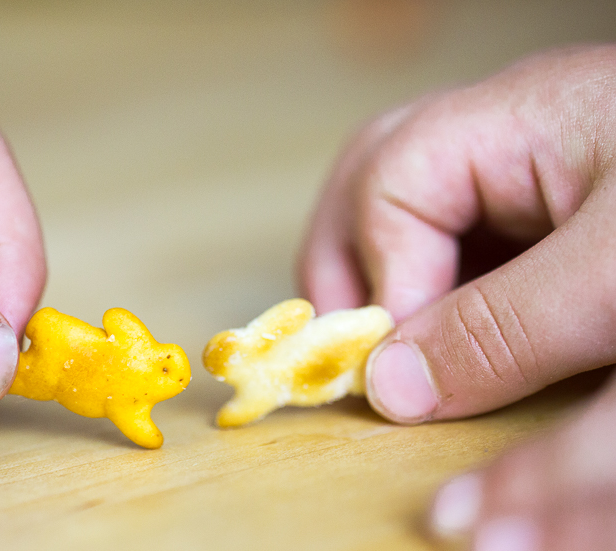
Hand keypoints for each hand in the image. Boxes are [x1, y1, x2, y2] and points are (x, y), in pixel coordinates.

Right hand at [300, 44, 615, 548]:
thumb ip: (504, 330)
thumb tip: (388, 386)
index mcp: (517, 116)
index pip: (390, 183)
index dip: (381, 279)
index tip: (399, 368)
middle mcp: (503, 132)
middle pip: (370, 181)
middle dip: (346, 270)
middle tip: (356, 350)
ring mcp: (518, 168)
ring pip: (399, 212)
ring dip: (380, 283)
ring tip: (390, 349)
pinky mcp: (539, 211)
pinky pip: (450, 244)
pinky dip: (430, 296)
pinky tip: (445, 338)